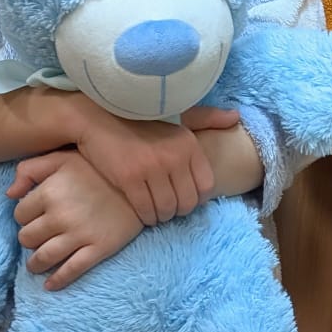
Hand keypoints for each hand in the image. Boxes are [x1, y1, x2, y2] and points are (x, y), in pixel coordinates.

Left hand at [7, 152, 143, 289]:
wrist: (140, 182)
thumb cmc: (97, 168)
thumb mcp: (62, 158)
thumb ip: (30, 169)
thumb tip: (10, 194)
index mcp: (50, 192)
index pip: (20, 215)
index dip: (24, 217)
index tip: (33, 217)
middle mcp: (60, 216)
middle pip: (28, 238)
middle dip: (29, 240)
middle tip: (36, 239)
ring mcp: (80, 235)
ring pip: (44, 257)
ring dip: (35, 264)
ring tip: (36, 264)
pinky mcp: (99, 248)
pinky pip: (72, 270)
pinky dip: (57, 281)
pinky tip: (50, 285)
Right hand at [75, 102, 239, 225]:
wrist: (96, 117)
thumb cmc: (138, 118)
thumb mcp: (177, 114)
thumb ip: (207, 118)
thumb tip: (235, 117)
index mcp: (189, 144)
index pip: (206, 187)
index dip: (197, 198)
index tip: (185, 197)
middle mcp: (174, 156)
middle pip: (187, 203)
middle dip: (179, 211)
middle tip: (170, 209)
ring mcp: (151, 168)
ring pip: (166, 210)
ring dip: (162, 217)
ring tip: (156, 212)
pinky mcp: (129, 178)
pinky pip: (145, 210)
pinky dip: (146, 217)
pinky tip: (143, 212)